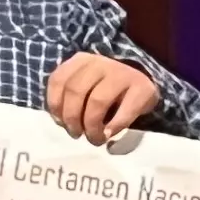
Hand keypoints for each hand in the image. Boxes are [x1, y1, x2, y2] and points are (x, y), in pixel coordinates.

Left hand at [46, 52, 160, 142]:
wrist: (143, 83)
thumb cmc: (107, 90)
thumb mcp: (85, 86)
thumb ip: (69, 98)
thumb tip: (62, 121)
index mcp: (81, 61)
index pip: (58, 80)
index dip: (55, 105)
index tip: (61, 123)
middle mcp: (99, 63)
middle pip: (75, 91)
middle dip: (72, 118)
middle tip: (76, 134)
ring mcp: (122, 73)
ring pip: (97, 101)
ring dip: (91, 126)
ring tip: (94, 138)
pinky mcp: (142, 87)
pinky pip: (124, 111)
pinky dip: (114, 126)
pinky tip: (109, 134)